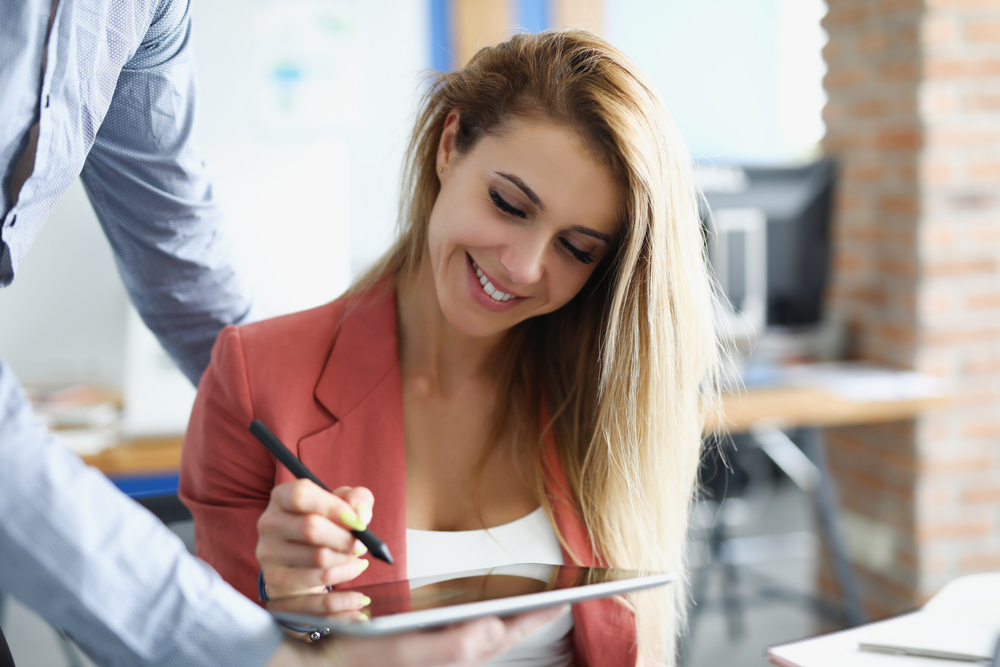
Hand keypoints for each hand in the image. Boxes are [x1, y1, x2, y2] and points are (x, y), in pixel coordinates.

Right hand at [257, 480, 374, 598]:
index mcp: (282, 496)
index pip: (301, 496)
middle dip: (345, 538)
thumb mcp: (341, 504)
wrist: (299, 562)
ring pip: (318, 556)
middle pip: (311, 528)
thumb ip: (356, 500)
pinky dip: (344, 573)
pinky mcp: (276, 578)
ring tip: (355, 554)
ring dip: (346, 557)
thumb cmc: (324, 524)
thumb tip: (361, 515)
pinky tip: (352, 567)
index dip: (334, 507)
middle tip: (362, 543)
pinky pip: (320, 578)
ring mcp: (268, 552)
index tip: (357, 520)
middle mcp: (269, 522)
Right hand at [268, 605, 569, 666]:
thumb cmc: (358, 657)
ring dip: (509, 620)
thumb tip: (493, 630)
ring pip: (485, 636)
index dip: (537, 615)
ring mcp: (439, 657)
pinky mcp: (425, 652)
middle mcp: (452, 659)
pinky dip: (483, 622)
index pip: (505, 633)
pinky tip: (486, 611)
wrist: (316, 665)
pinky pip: (466, 637)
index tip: (566, 597)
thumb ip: (453, 646)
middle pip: (500, 634)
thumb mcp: (402, 649)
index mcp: (453, 657)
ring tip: (532, 601)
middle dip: (530, 617)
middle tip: (558, 596)